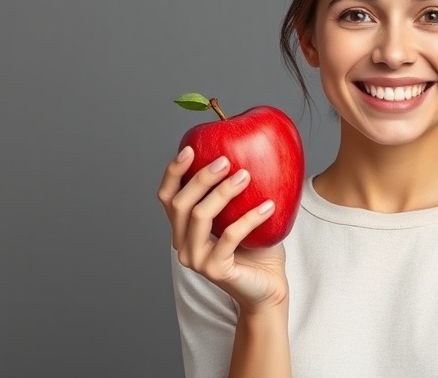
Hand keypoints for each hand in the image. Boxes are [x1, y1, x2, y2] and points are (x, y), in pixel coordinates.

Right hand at [157, 146, 288, 313]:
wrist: (268, 289)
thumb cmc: (257, 250)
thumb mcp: (243, 214)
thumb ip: (237, 191)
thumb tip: (248, 152)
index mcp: (184, 229)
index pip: (167, 197)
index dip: (173, 172)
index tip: (190, 149)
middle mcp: (183, 244)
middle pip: (180, 204)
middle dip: (200, 177)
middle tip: (225, 160)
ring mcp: (196, 259)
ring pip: (200, 217)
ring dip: (223, 192)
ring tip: (246, 175)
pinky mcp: (215, 270)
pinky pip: (230, 236)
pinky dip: (250, 218)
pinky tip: (270, 206)